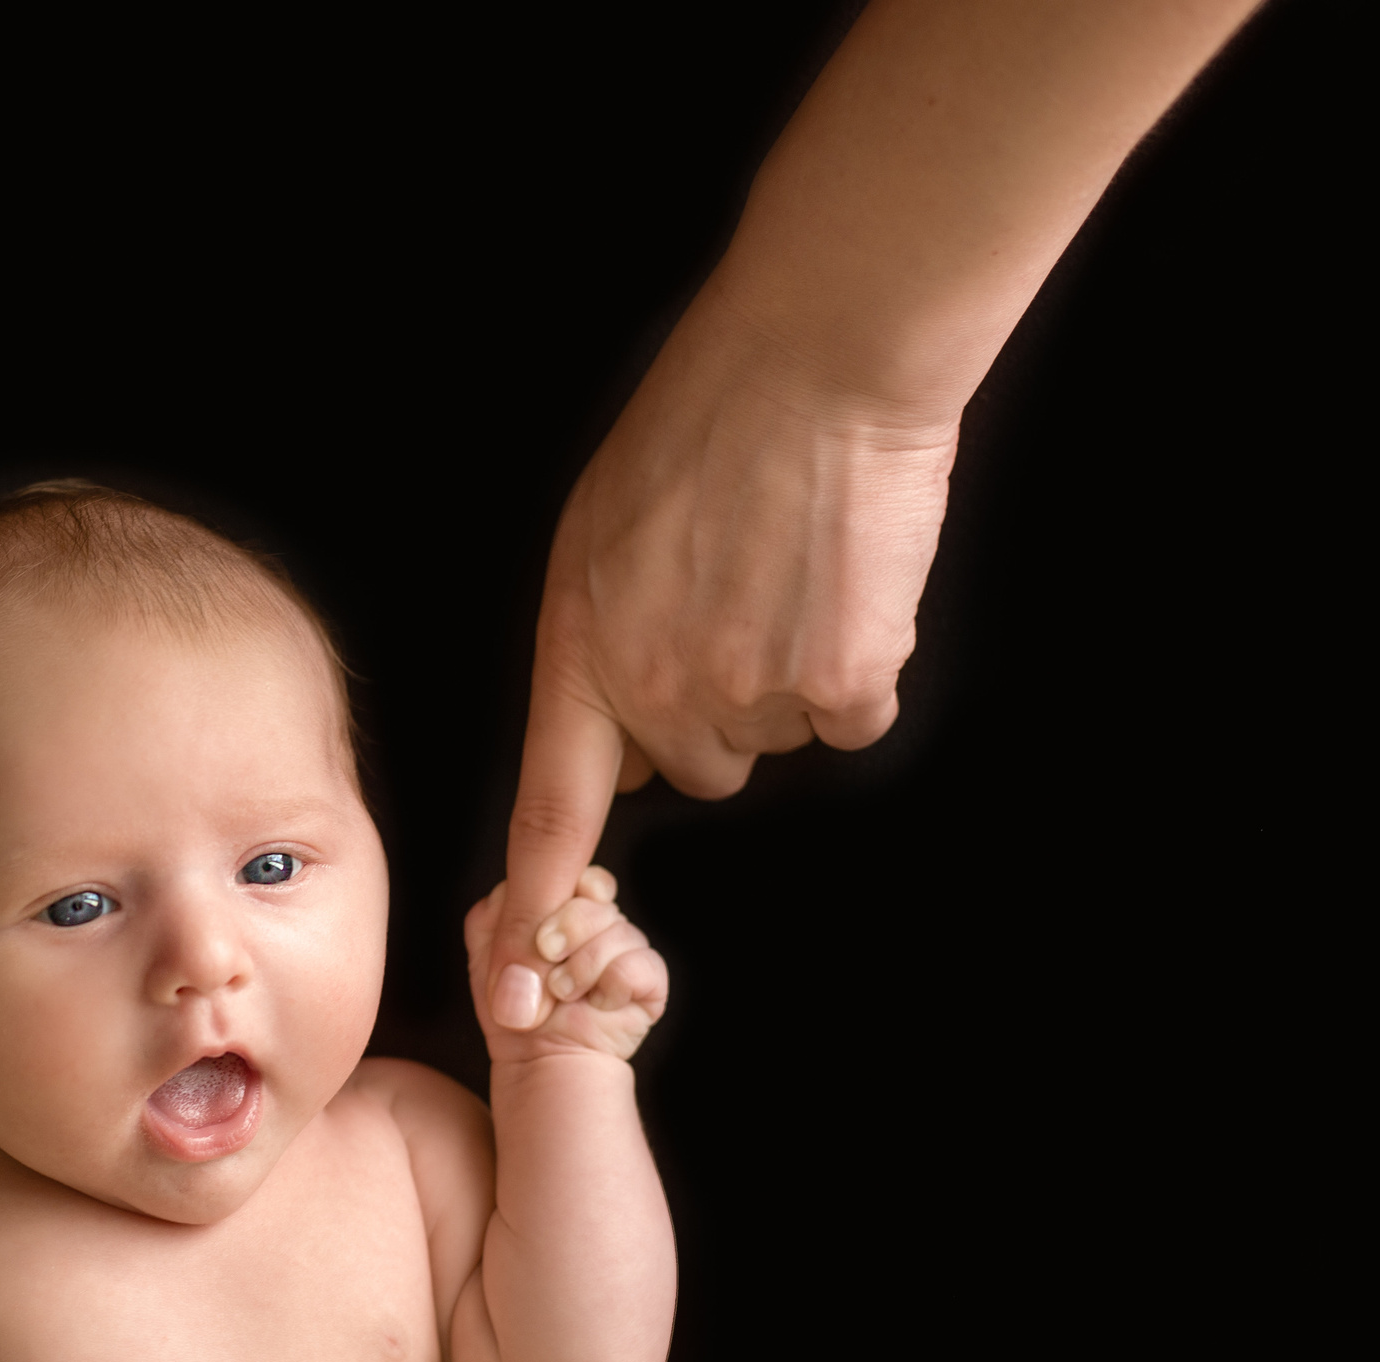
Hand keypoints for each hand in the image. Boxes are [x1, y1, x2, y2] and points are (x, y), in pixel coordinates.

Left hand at [466, 866, 666, 1065]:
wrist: (537, 1058)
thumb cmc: (514, 1007)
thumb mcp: (489, 953)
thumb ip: (500, 913)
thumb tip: (531, 895)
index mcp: (564, 907)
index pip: (576, 872)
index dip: (565, 885)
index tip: (545, 915)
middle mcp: (599, 923)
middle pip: (597, 894)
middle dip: (566, 926)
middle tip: (546, 953)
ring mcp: (626, 949)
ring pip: (619, 928)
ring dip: (580, 967)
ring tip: (561, 994)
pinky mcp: (649, 981)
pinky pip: (639, 964)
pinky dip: (609, 985)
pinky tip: (595, 1003)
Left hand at [485, 289, 955, 1032]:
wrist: (815, 358)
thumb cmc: (703, 425)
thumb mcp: (602, 534)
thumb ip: (600, 642)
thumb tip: (631, 737)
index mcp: (580, 652)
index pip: (548, 805)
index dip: (536, 902)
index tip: (521, 985)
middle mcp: (657, 689)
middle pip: (693, 766)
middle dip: (712, 705)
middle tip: (733, 596)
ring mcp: (751, 689)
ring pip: (773, 736)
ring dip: (786, 678)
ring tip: (787, 573)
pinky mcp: (842, 677)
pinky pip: (853, 714)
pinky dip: (859, 667)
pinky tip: (845, 585)